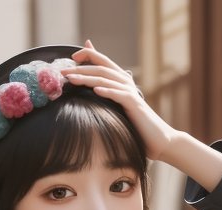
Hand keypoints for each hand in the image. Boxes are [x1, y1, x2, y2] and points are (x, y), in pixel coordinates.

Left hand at [61, 40, 176, 162]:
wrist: (159, 141)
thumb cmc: (137, 128)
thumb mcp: (118, 111)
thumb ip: (107, 98)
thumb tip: (93, 93)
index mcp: (121, 81)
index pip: (102, 61)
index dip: (87, 56)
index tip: (70, 59)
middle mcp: (125, 82)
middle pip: (100, 68)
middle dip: (80, 68)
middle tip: (62, 71)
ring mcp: (130, 93)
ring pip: (106, 79)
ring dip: (88, 77)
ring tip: (72, 78)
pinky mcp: (135, 105)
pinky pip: (119, 95)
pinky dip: (108, 91)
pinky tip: (96, 90)